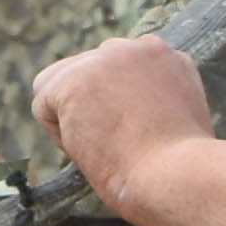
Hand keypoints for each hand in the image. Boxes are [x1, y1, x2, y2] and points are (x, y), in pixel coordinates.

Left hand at [29, 36, 225, 225]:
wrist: (180, 178)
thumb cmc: (181, 171)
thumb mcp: (179, 121)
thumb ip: (152, 102)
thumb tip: (119, 114)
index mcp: (167, 58)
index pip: (118, 74)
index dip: (118, 110)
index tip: (137, 138)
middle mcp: (138, 46)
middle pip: (87, 71)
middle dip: (92, 108)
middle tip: (121, 146)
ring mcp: (105, 59)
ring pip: (60, 84)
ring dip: (73, 118)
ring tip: (108, 147)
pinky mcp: (76, 80)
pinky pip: (43, 104)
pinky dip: (58, 134)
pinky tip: (92, 148)